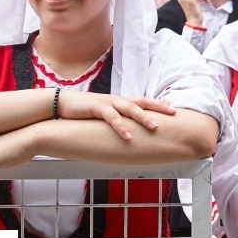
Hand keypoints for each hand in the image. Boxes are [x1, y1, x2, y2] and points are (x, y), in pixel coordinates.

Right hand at [57, 90, 176, 140]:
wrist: (63, 104)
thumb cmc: (85, 111)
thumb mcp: (105, 115)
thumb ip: (118, 119)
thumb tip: (130, 130)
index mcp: (121, 101)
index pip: (144, 101)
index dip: (158, 104)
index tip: (174, 109)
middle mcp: (118, 100)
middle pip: (142, 101)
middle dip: (158, 106)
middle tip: (173, 112)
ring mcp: (108, 103)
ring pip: (130, 108)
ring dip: (143, 117)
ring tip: (155, 126)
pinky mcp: (97, 108)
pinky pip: (112, 118)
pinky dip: (121, 127)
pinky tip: (128, 136)